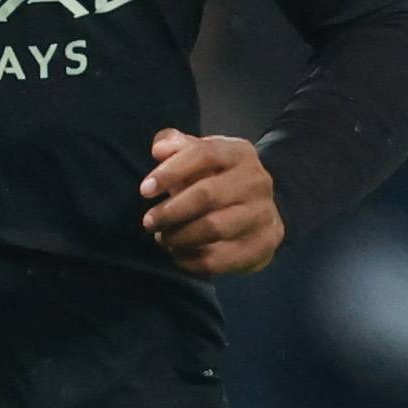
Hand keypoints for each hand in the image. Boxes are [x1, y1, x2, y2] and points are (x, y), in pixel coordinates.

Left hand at [139, 130, 283, 275]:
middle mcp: (257, 181)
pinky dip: (190, 260)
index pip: (204, 154)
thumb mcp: (200, 159)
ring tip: (163, 238)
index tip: (144, 190)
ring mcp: (263, 214)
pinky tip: (178, 254)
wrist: (260, 215)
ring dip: (179, 236)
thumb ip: (177, 147)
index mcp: (240, 153)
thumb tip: (159, 149)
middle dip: (170, 211)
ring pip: (212, 228)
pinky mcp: (262, 245)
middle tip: (148, 222)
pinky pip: (219, 258)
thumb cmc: (218, 182)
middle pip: (206, 195)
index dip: (170, 172)